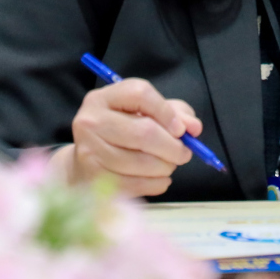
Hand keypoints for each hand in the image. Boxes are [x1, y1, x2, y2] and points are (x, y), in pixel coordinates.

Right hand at [51, 77, 202, 197]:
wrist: (86, 161)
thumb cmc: (122, 132)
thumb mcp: (146, 113)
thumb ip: (175, 114)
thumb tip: (193, 128)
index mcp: (103, 98)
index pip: (140, 94)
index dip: (167, 112)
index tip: (182, 130)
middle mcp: (90, 121)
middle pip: (143, 131)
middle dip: (172, 146)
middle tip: (184, 154)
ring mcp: (88, 150)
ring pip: (140, 162)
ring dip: (165, 167)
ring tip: (168, 166)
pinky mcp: (92, 178)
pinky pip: (134, 184)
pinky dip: (155, 184)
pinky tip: (159, 179)